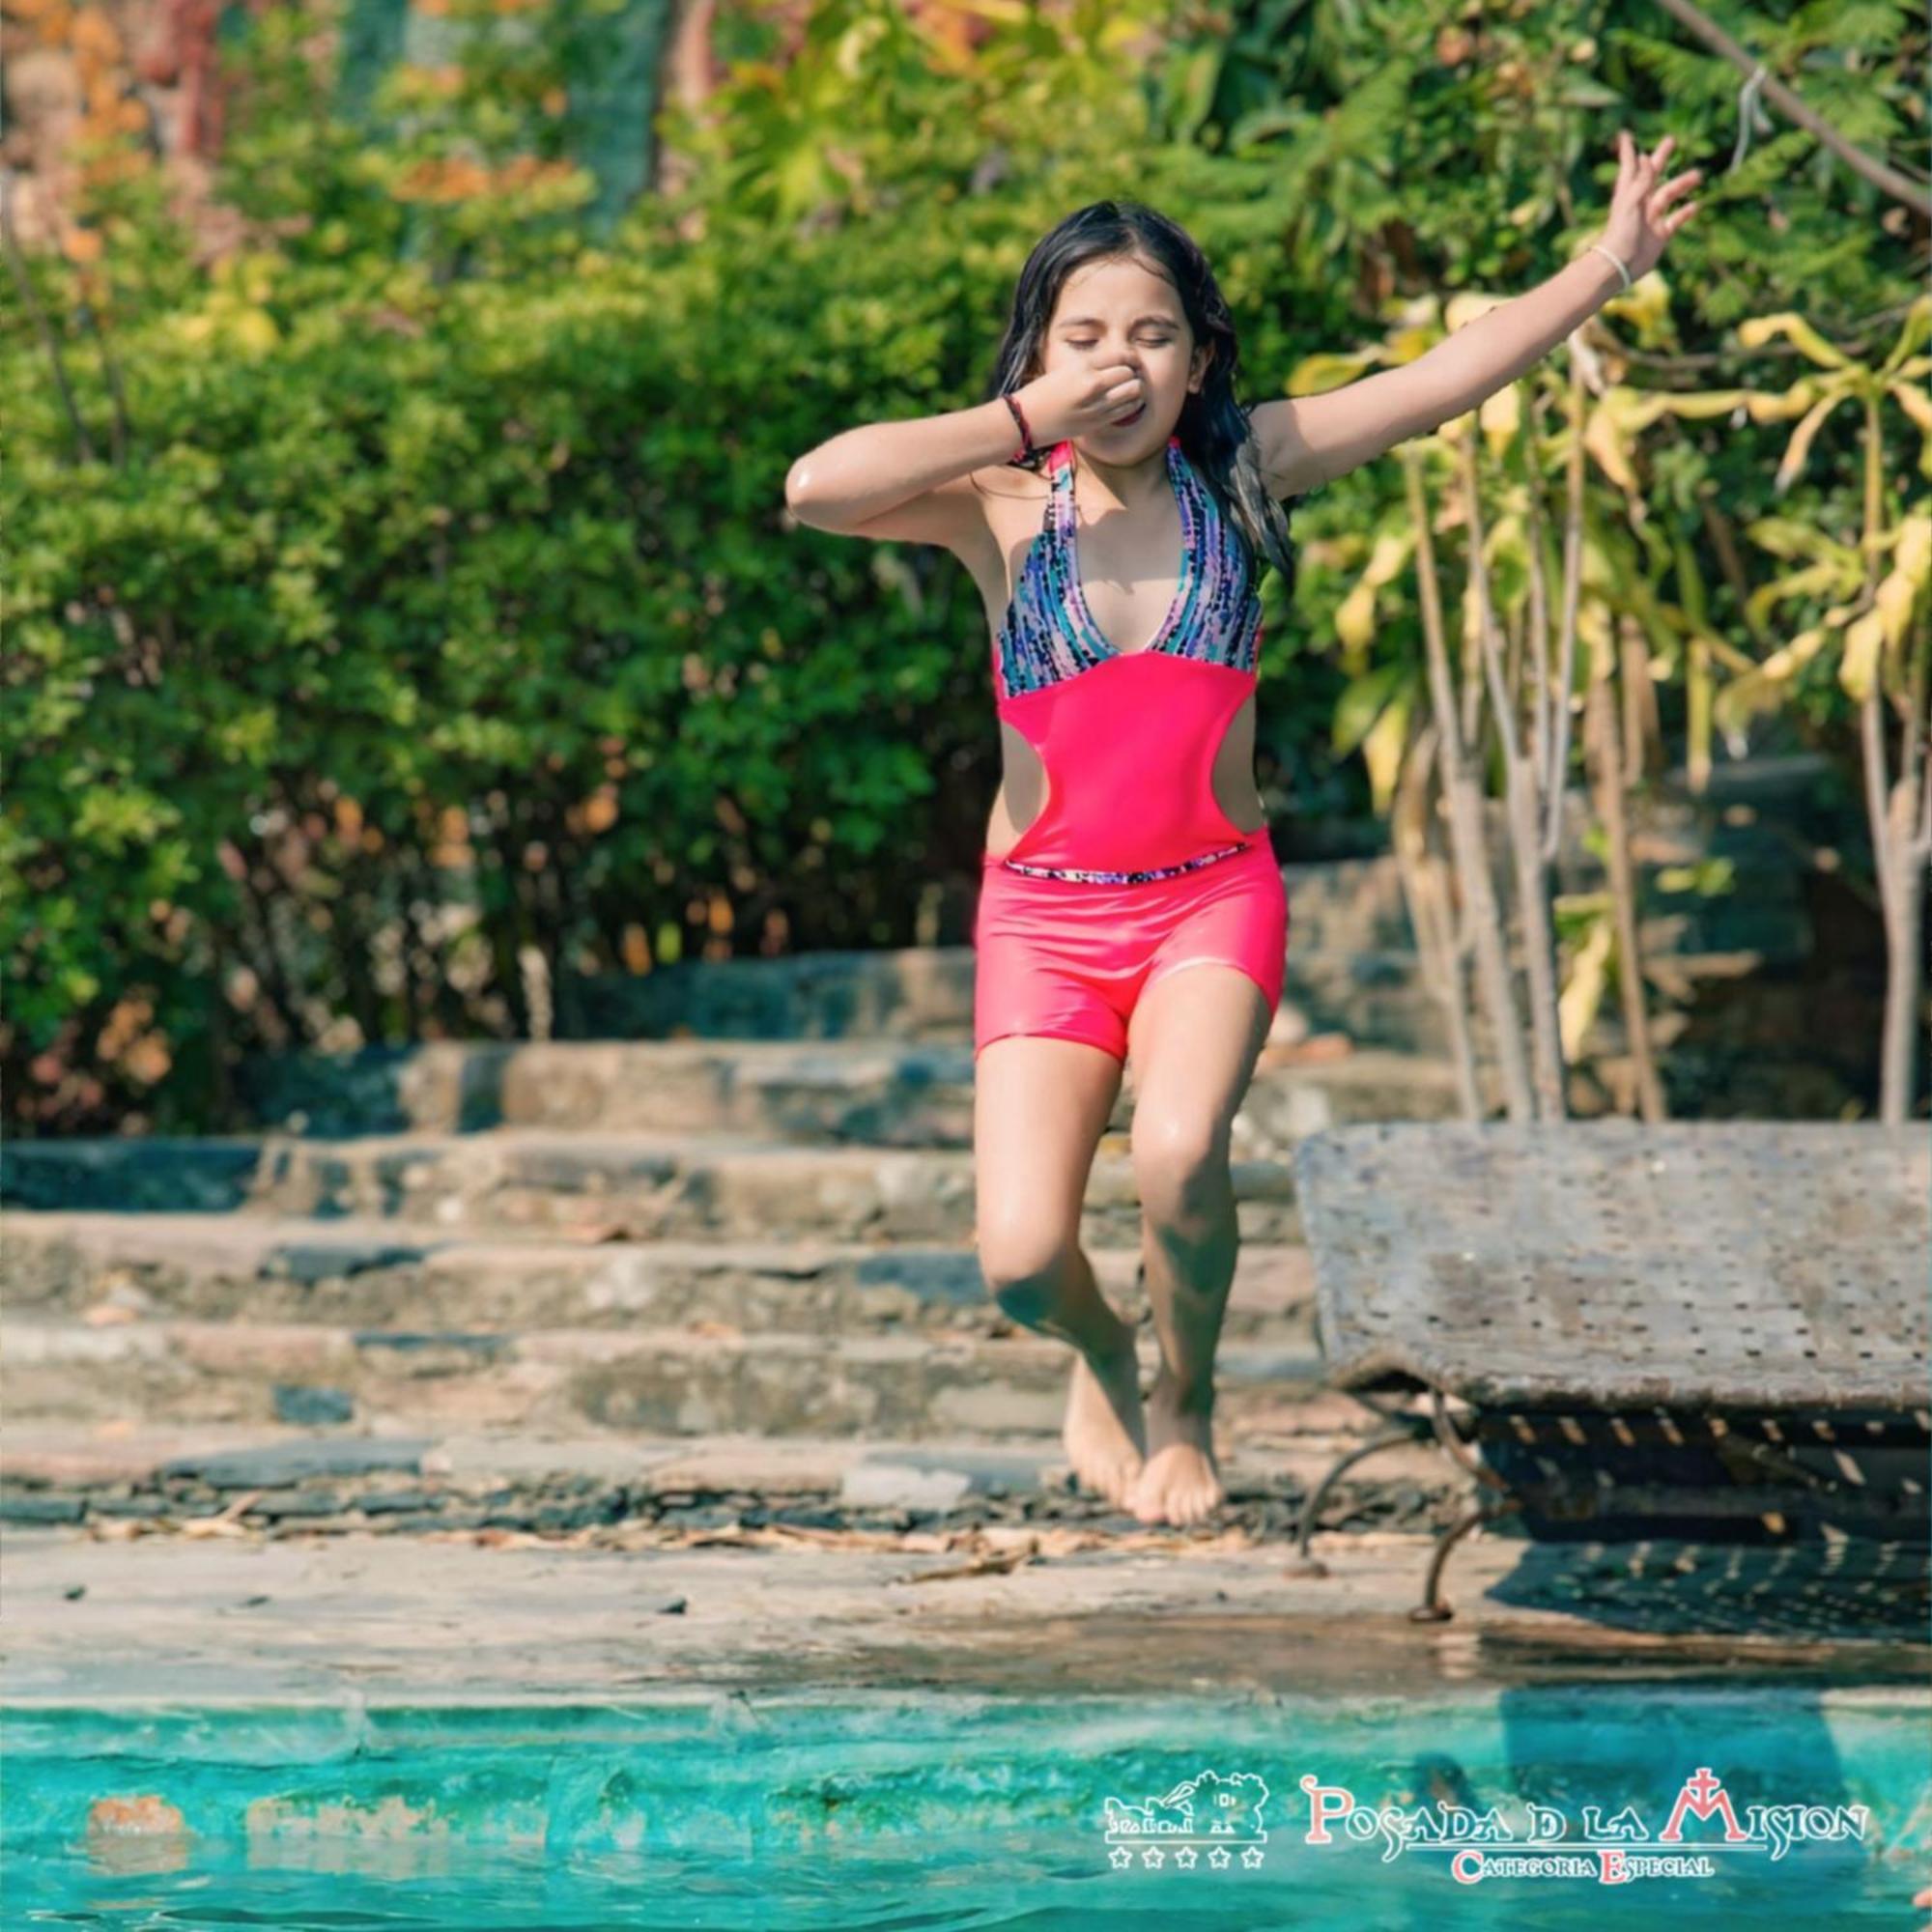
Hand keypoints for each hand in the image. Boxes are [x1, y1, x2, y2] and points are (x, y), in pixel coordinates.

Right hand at [1018, 361, 1148, 446]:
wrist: (1024, 420)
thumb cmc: (1041, 393)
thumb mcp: (1064, 370)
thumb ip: (1089, 366)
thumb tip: (1114, 364)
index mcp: (1082, 366)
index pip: (1120, 355)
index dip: (1131, 357)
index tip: (1131, 361)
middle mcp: (1092, 384)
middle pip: (1129, 373)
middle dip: (1133, 373)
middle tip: (1130, 376)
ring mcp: (1096, 405)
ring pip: (1133, 391)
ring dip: (1135, 389)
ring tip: (1130, 390)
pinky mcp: (1097, 422)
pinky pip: (1126, 410)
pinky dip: (1131, 405)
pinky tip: (1127, 403)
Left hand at [1598, 129, 1701, 282]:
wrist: (1620, 265)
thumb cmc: (1620, 234)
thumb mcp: (1630, 203)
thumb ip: (1641, 181)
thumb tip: (1646, 155)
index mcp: (1629, 193)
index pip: (1630, 166)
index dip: (1627, 151)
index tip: (1625, 135)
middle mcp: (1640, 202)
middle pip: (1653, 174)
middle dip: (1662, 158)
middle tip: (1671, 140)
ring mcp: (1651, 218)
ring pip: (1670, 194)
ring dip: (1682, 184)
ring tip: (1698, 175)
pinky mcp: (1660, 234)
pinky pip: (1675, 220)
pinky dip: (1685, 213)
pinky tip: (1696, 205)